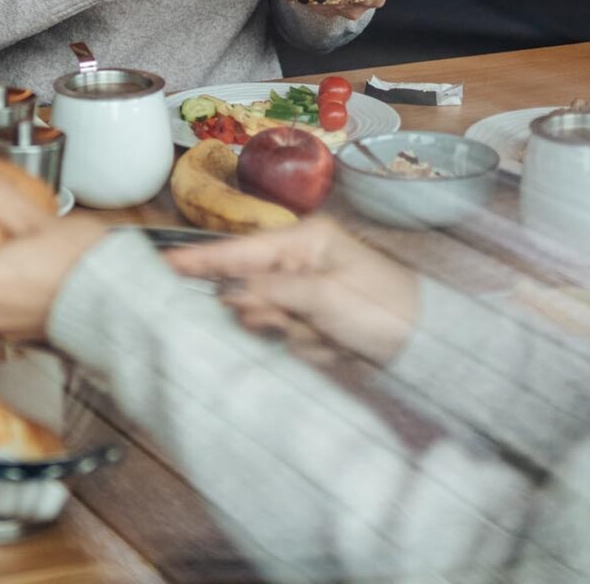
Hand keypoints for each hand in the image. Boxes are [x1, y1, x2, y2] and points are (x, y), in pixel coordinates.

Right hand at [165, 215, 420, 363]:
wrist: (428, 344)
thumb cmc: (383, 309)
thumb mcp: (326, 298)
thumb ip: (272, 293)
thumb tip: (230, 294)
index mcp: (304, 241)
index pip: (240, 250)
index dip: (200, 260)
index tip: (162, 265)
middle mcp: (300, 261)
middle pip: (251, 291)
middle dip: (273, 315)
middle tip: (304, 324)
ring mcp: (307, 292)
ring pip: (269, 320)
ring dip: (297, 335)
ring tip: (332, 336)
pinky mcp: (314, 320)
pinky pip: (289, 339)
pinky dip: (310, 347)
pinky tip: (338, 346)